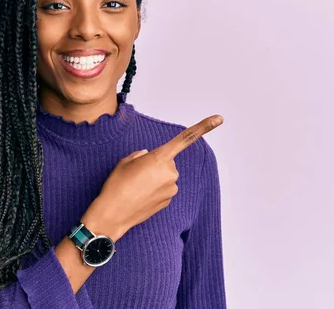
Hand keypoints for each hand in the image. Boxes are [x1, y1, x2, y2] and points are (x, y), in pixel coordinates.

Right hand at [82, 115, 223, 240]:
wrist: (113, 214)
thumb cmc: (116, 186)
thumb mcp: (124, 162)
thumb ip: (140, 155)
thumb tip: (148, 157)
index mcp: (159, 158)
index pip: (185, 139)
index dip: (203, 127)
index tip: (219, 118)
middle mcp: (170, 172)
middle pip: (167, 161)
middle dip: (155, 164)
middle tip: (136, 174)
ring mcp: (171, 188)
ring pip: (166, 176)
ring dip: (155, 178)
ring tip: (136, 187)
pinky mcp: (169, 201)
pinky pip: (164, 189)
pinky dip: (154, 190)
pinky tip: (140, 196)